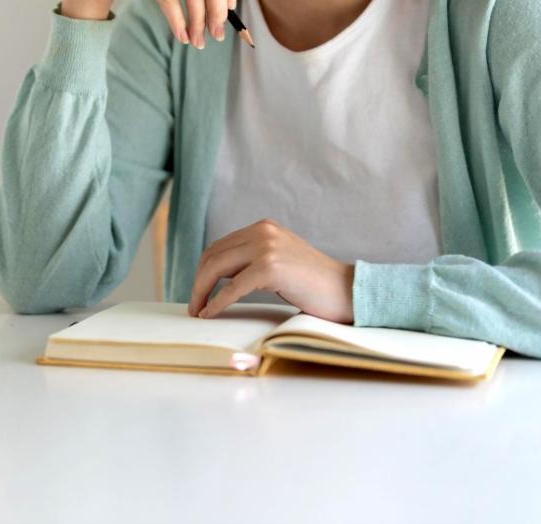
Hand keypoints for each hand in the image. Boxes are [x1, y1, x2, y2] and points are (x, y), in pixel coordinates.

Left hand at [188, 219, 354, 322]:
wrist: (347, 291)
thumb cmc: (314, 283)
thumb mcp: (280, 260)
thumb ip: (253, 259)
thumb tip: (218, 275)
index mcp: (263, 227)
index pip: (219, 246)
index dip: (203, 270)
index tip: (197, 291)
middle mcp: (262, 232)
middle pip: (213, 256)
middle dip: (198, 282)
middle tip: (193, 305)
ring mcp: (266, 248)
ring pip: (217, 268)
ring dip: (201, 292)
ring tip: (198, 311)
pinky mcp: (270, 268)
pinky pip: (232, 288)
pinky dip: (216, 302)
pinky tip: (209, 314)